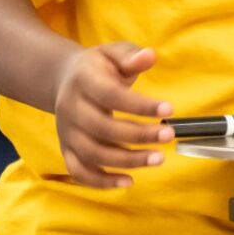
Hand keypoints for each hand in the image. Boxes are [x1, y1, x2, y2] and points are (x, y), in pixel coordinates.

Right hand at [53, 42, 173, 188]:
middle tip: (169, 135)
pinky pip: (79, 171)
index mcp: (84, 81)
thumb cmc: (99, 67)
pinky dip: (101, 182)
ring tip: (158, 159)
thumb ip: (132, 56)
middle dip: (139, 135)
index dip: (140, 105)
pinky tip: (129, 182)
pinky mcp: (66, 149)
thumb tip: (150, 56)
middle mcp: (71, 109)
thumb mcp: (114, 53)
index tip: (169, 109)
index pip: (111, 95)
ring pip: (93, 153)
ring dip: (127, 161)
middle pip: (103, 128)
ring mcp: (67, 132)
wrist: (64, 79)